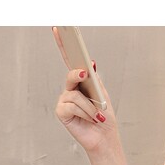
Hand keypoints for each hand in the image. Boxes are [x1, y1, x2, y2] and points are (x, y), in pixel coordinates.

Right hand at [52, 29, 119, 155]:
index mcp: (80, 81)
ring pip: (75, 94)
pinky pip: (71, 105)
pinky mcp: (61, 112)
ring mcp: (64, 100)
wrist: (104, 137)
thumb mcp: (102, 94)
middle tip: (85, 75)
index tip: (60, 28)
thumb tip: (91, 63)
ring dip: (90, 106)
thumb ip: (94, 79)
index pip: (70, 59)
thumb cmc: (104, 116)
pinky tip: (91, 119)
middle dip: (78, 76)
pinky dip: (85, 112)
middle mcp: (70, 89)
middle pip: (71, 74)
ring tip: (97, 115)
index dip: (64, 44)